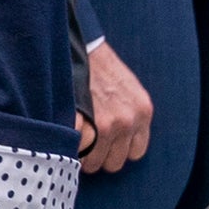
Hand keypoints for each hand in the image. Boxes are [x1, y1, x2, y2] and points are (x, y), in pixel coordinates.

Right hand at [78, 38, 155, 174]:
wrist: (79, 45)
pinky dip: (69, 145)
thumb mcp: (128, 89)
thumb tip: (120, 143)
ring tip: (76, 136)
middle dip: (100, 153)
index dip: (117, 148)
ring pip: (93, 163)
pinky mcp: (81, 124)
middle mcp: (127, 121)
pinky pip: (76, 151)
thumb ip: (129, 115)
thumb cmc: (100, 67)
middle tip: (88, 139)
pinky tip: (67, 132)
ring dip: (83, 153)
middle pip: (114, 162)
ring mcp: (104, 125)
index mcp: (142, 112)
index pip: (135, 153)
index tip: (106, 141)